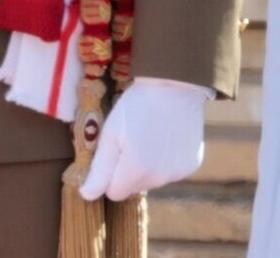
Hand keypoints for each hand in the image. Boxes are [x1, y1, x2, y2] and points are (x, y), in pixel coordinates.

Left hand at [78, 78, 208, 201]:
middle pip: (134, 187)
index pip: (114, 192)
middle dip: (129, 171)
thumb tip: (87, 195)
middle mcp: (159, 179)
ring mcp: (178, 173)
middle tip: (131, 140)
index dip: (109, 175)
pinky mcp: (191, 165)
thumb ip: (100, 168)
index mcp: (136, 171)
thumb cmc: (137, 106)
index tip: (113, 152)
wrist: (175, 84)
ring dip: (148, 166)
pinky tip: (167, 138)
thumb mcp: (111, 133)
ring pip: (153, 180)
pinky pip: (171, 172)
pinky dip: (167, 160)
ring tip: (150, 136)